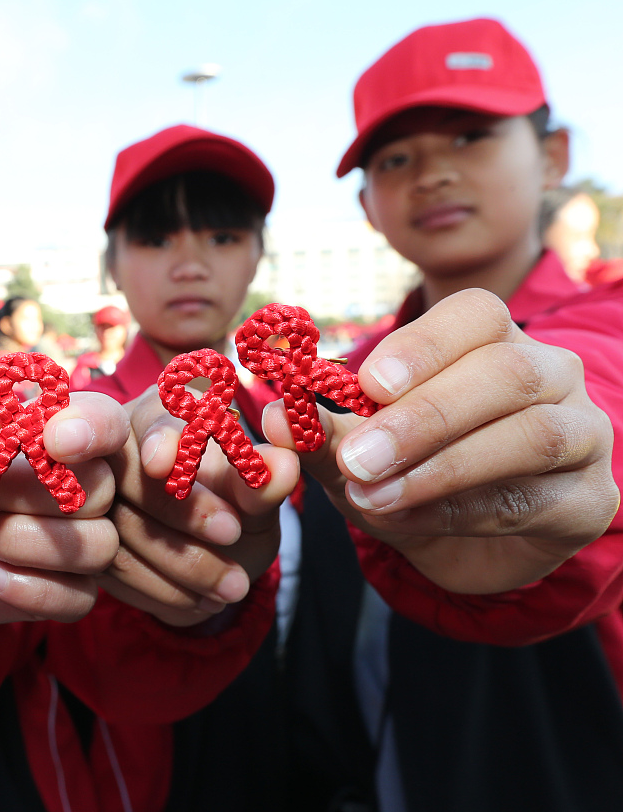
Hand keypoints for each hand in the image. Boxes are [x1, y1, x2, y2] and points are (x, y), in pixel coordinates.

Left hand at [0, 391, 130, 626]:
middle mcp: (76, 484)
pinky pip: (77, 597)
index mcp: (52, 432)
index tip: (52, 441)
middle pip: (100, 488)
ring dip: (25, 540)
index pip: (104, 420)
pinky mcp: (62, 591)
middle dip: (33, 492)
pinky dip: (27, 588)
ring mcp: (74, 541)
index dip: (91, 426)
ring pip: (97, 545)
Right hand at [99, 385, 299, 626]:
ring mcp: (92, 502)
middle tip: (234, 535)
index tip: (165, 463)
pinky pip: (112, 570)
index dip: (158, 439)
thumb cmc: (239, 510)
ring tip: (234, 586)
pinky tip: (200, 600)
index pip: (150, 419)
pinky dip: (161, 590)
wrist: (218, 562)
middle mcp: (113, 451)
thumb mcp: (259, 497)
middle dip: (181, 510)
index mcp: (156, 414)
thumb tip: (280, 466)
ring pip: (119, 529)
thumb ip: (264, 480)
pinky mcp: (86, 547)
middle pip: (126, 475)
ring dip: (180, 562)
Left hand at [263, 289, 618, 593]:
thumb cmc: (406, 472)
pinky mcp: (589, 499)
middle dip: (425, 417)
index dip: (424, 346)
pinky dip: (461, 512)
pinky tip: (407, 521)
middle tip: (357, 458)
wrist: (460, 544)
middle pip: (507, 372)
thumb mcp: (353, 451)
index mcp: (493, 342)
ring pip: (533, 434)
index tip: (368, 386)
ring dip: (444, 467)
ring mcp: (583, 434)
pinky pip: (533, 499)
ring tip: (375, 494)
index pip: (476, 315)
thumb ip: (320, 432)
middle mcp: (550, 375)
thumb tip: (271, 417)